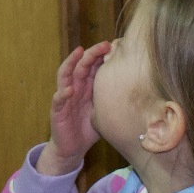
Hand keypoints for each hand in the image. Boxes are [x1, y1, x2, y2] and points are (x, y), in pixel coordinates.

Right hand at [37, 42, 109, 174]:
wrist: (73, 148)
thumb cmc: (88, 127)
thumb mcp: (103, 110)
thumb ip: (111, 97)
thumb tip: (136, 88)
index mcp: (86, 87)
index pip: (92, 66)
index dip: (101, 55)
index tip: (114, 46)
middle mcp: (75, 88)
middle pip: (81, 65)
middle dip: (91, 54)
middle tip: (104, 44)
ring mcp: (65, 98)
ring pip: (65, 76)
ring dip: (71, 63)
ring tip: (79, 53)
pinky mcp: (57, 111)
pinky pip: (58, 100)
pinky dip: (62, 94)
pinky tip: (69, 89)